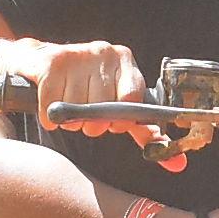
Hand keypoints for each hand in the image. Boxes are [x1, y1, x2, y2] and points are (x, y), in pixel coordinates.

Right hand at [29, 39, 187, 169]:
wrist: (40, 62)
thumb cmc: (86, 89)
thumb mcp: (119, 108)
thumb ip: (145, 134)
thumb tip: (178, 164)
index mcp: (126, 62)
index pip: (131, 100)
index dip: (119, 120)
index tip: (110, 123)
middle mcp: (106, 53)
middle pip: (102, 108)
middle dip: (90, 123)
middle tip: (85, 117)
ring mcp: (79, 55)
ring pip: (76, 108)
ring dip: (69, 120)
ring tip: (67, 109)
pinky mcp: (53, 62)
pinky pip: (53, 105)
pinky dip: (50, 116)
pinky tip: (52, 107)